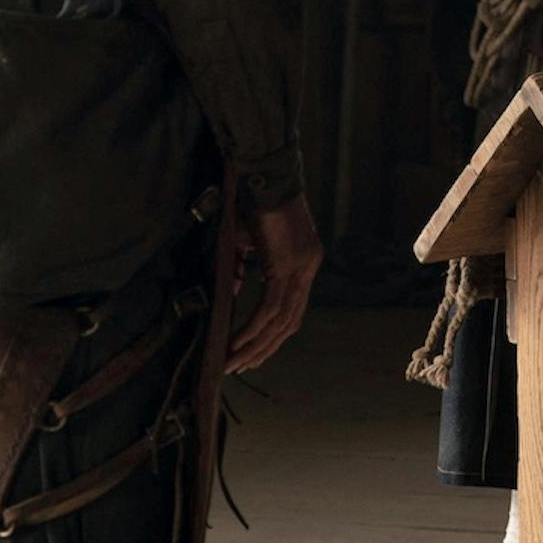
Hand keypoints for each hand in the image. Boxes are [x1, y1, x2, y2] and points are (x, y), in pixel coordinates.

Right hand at [227, 190, 321, 373]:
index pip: (293, 310)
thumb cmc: (250, 203)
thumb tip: (235, 295)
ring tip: (233, 362)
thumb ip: (242, 270)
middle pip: (290, 322)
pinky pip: (271, 307)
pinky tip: (235, 342)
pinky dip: (253, 328)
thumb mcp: (245, 244)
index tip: (253, 354)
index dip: (274, 336)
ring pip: (281, 320)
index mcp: (304, 262)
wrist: (261, 174)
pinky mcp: (287, 263)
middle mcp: (309, 266)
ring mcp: (302, 266)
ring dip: (256, 345)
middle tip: (241, 368)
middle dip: (264, 348)